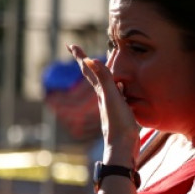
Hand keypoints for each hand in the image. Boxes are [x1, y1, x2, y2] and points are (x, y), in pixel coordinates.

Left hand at [67, 44, 138, 163]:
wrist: (123, 148)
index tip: (71, 45)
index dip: (80, 57)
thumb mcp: (112, 98)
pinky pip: (116, 94)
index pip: (88, 70)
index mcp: (101, 92)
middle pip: (93, 76)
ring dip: (102, 74)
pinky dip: (116, 86)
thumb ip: (104, 79)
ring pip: (104, 85)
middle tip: (80, 53)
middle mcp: (103, 97)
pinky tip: (122, 87)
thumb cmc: (118, 124)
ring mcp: (111, 105)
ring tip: (100, 66)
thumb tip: (90, 60)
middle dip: (88, 63)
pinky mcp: (119, 113)